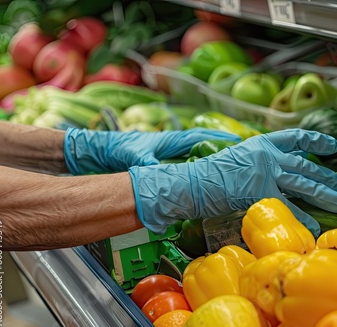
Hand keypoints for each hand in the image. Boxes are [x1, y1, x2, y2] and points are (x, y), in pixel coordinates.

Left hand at [64, 128, 240, 173]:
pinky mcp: (160, 162)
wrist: (100, 150)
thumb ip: (148, 164)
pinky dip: (193, 168)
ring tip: (224, 168)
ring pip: (192, 155)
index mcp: (168, 140)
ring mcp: (166, 154)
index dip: (217, 137)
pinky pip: (182, 164)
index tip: (235, 141)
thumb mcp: (133, 155)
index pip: (198, 137)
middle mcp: (170, 145)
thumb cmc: (117, 148)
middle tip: (236, 155)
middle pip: (200, 144)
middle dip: (218, 147)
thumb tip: (161, 175)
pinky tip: (199, 178)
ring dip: (207, 159)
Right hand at [128, 128, 336, 236]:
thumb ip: (257, 161)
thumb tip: (272, 169)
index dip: (317, 141)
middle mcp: (269, 155)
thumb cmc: (209, 173)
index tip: (333, 146)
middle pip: (306, 165)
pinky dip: (303, 218)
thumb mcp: (236, 157)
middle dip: (326, 176)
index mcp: (262, 143)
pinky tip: (314, 227)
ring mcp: (268, 173)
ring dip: (325, 193)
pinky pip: (289, 207)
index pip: (296, 137)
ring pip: (305, 184)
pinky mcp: (263, 193)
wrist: (194, 183)